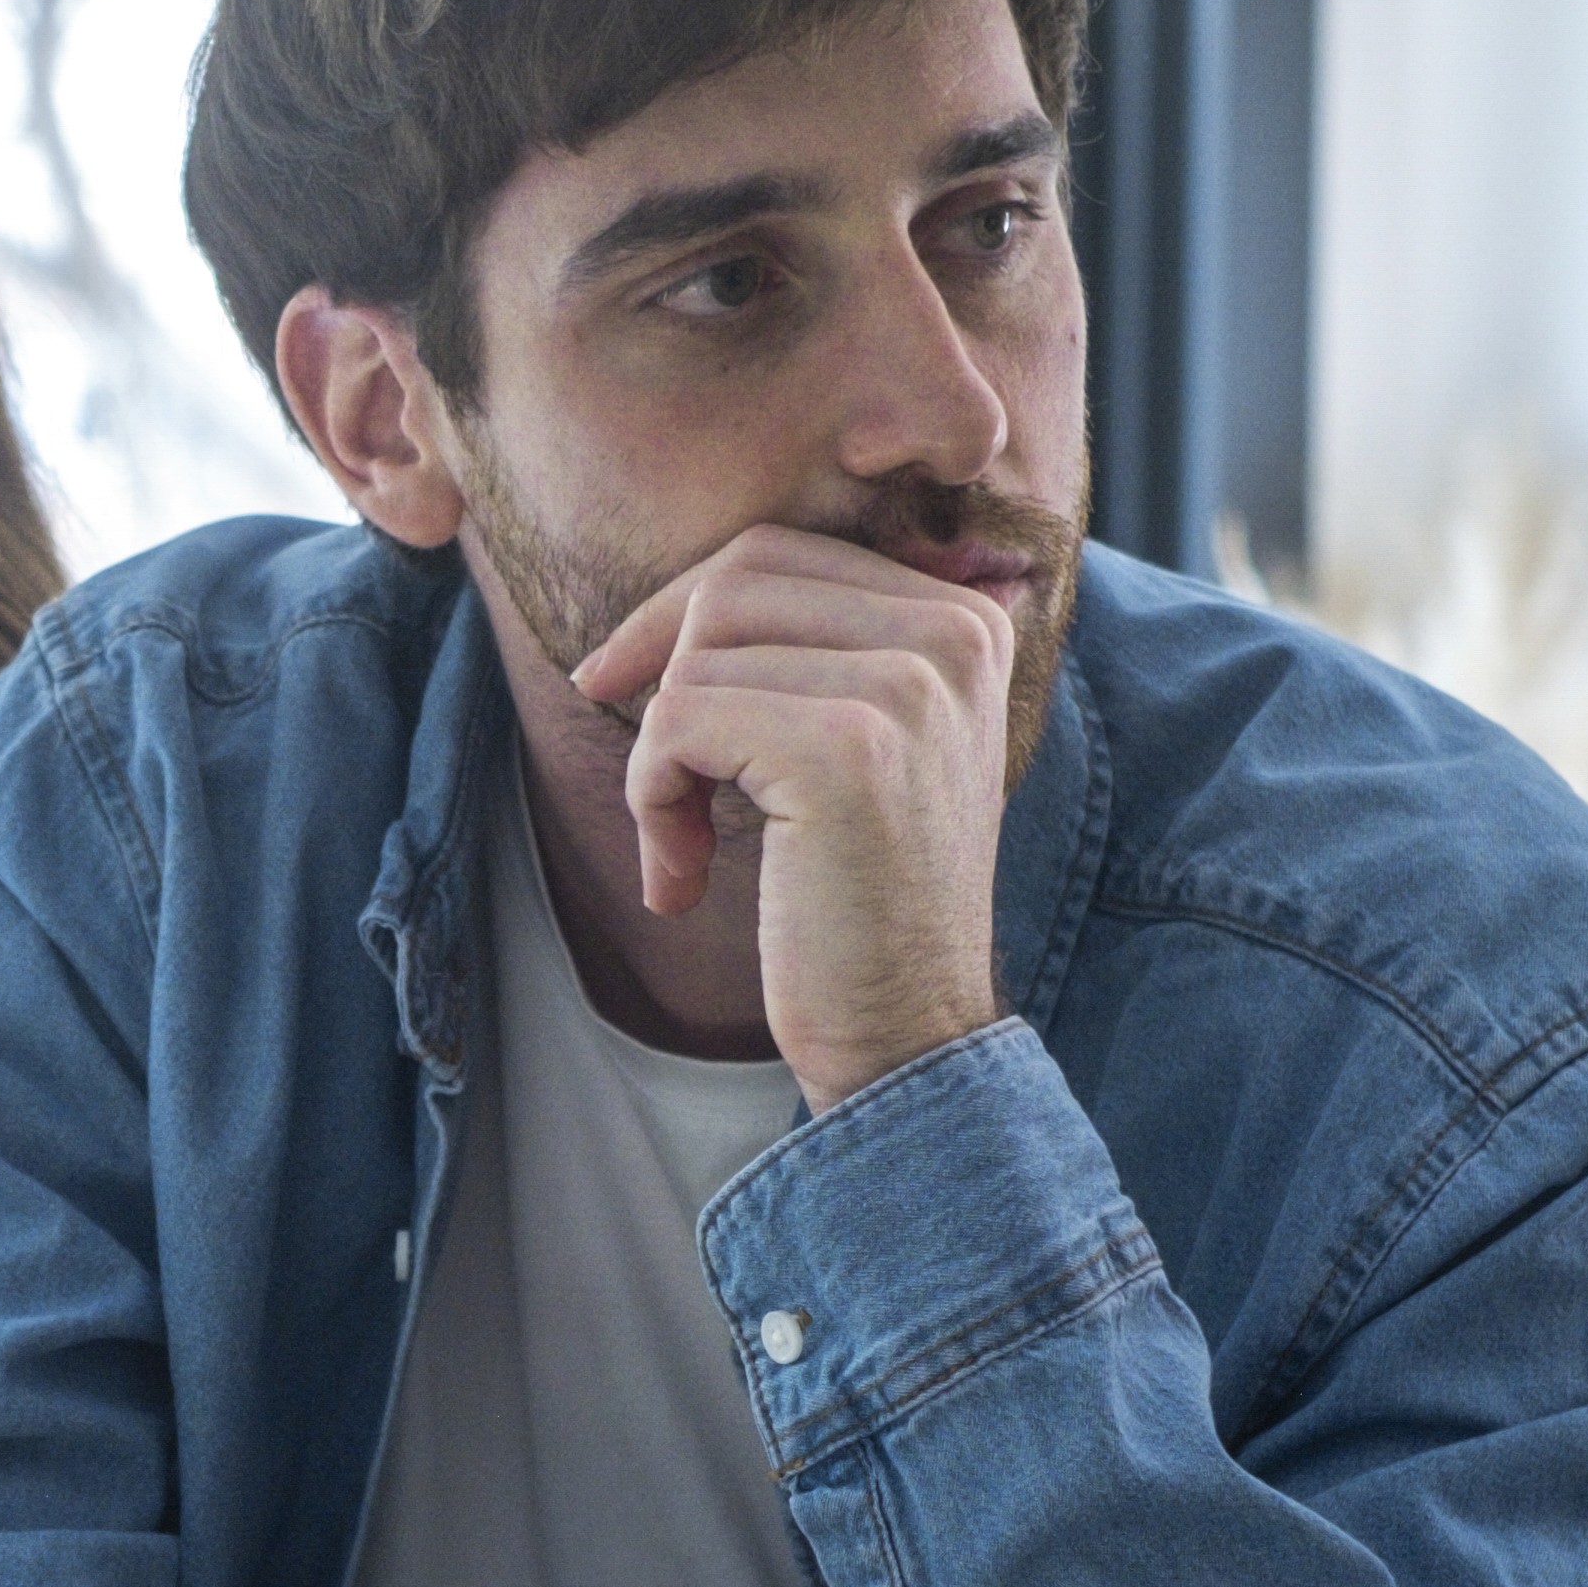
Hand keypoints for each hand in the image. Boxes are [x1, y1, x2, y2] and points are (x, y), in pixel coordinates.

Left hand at [567, 524, 1017, 1103]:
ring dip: (657, 756)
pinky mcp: (846, 751)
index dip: (677, 617)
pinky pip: (678, 720)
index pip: (775, 554)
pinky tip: (681, 878)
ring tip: (680, 844)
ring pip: (696, 654)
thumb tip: (670, 600)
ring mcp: (907, 688)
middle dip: (660, 672)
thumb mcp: (858, 747)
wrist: (905, 1032)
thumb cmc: (858, 899)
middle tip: (658, 787)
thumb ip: (807, 652)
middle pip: (732, 583)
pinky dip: (650, 797)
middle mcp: (954, 636)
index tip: (623, 690)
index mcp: (964, 621)